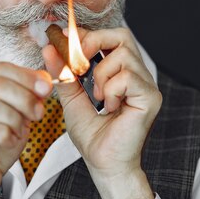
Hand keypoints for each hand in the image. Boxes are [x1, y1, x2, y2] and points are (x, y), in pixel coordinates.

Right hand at [0, 62, 51, 198]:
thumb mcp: (19, 116)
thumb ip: (28, 97)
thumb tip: (45, 81)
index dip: (26, 75)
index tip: (46, 87)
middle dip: (24, 96)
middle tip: (38, 112)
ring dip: (15, 117)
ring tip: (23, 130)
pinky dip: (5, 133)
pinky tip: (11, 141)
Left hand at [43, 27, 160, 198]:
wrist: (104, 164)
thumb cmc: (93, 136)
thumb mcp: (72, 98)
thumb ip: (63, 73)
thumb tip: (49, 48)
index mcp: (121, 71)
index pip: (110, 37)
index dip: (88, 34)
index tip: (65, 38)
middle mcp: (138, 74)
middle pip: (122, 36)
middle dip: (95, 43)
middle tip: (79, 64)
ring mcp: (146, 85)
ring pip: (123, 55)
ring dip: (101, 74)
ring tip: (98, 97)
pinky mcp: (150, 97)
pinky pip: (128, 77)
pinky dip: (111, 89)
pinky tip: (110, 107)